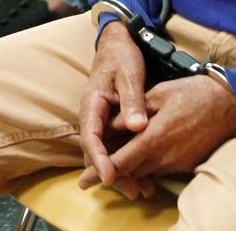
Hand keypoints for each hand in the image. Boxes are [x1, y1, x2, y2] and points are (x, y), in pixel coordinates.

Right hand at [77, 22, 151, 199]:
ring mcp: (101, 122)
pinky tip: (144, 173)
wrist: (118, 45)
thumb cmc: (122, 58)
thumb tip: (138, 127)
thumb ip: (132, 101)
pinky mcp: (112, 125)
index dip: (99, 159)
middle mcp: (93, 117)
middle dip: (113, 173)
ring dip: (122, 171)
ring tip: (143, 189)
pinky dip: (127, 160)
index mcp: (91, 105)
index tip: (110, 176)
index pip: (90, 138)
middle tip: (134, 190)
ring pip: (106, 153)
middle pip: (97, 152)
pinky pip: (116, 147)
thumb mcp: (129, 76)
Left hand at [79, 73, 235, 192]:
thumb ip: (133, 113)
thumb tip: (111, 127)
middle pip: (130, 172)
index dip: (101, 172)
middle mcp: (165, 156)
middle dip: (110, 174)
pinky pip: (159, 171)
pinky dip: (145, 168)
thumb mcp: (158, 94)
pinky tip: (138, 161)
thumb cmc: (192, 93)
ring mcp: (177, 163)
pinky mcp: (186, 165)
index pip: (121, 162)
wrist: (229, 104)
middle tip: (90, 176)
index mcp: (154, 138)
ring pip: (144, 173)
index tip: (84, 179)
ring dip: (128, 172)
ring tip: (112, 167)